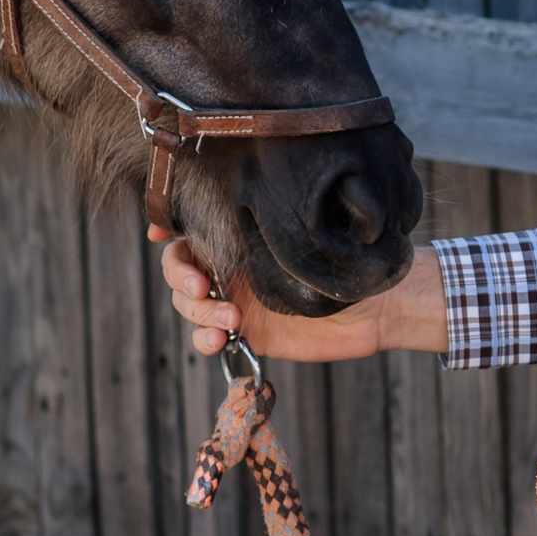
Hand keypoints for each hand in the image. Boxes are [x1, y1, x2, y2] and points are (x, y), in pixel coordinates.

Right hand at [154, 230, 446, 360]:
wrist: (378, 307)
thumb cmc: (348, 259)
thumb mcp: (308, 235)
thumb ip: (267, 225)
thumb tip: (234, 196)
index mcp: (242, 235)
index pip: (192, 228)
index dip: (168, 230)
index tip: (158, 235)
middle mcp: (233, 265)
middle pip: (179, 268)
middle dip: (182, 277)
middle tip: (204, 286)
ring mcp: (236, 299)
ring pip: (189, 304)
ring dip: (198, 312)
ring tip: (231, 319)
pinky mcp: (246, 333)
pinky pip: (207, 337)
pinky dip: (204, 339)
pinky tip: (220, 338)